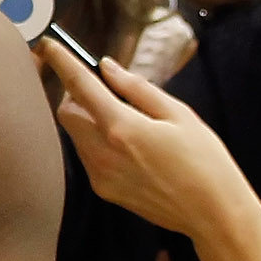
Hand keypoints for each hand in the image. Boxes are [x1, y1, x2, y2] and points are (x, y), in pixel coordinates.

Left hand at [44, 44, 260, 246]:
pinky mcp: (104, 191)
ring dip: (88, 119)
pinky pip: (88, 157)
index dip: (61, 62)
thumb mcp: (178, 114)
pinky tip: (130, 146)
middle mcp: (102, 153)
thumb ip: (137, 88)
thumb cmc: (204, 160)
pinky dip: (97, 142)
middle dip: (75, 95)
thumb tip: (107, 68)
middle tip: (102, 88)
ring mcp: (100, 176)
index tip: (48, 45)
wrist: (213, 214)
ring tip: (127, 120)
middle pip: (67, 113)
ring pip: (76, 136)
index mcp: (121, 127)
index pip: (79, 86)